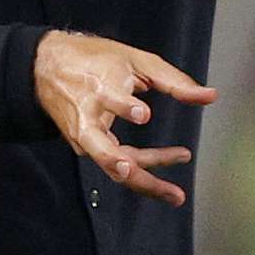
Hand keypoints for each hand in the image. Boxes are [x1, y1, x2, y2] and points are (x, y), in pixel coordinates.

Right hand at [34, 32, 214, 204]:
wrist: (44, 67)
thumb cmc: (94, 60)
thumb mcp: (136, 60)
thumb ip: (174, 81)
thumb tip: (210, 96)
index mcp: (98, 89)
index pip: (110, 101)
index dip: (125, 107)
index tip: (143, 113)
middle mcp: (88, 118)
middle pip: (104, 151)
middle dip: (124, 166)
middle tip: (138, 173)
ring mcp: (84, 137)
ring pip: (113, 167)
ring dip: (144, 182)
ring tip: (174, 194)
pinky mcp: (85, 146)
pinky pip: (116, 162)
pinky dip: (142, 167)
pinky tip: (165, 160)